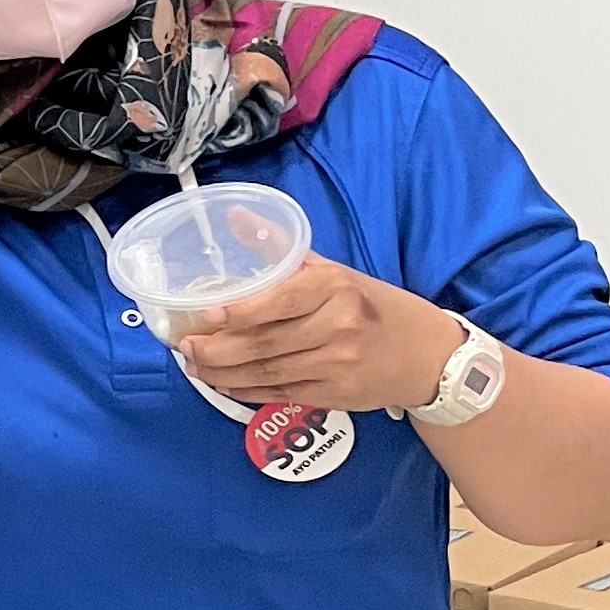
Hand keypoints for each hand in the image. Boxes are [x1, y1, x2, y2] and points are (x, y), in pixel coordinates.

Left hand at [175, 258, 461, 413]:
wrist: (425, 353)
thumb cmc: (369, 305)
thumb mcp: (332, 270)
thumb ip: (281, 247)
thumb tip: (237, 215)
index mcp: (335, 288)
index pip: (279, 301)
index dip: (239, 312)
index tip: (205, 316)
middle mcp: (338, 327)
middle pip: (264, 343)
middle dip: (216, 349)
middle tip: (185, 347)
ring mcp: (337, 365)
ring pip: (266, 373)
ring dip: (222, 373)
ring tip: (194, 366)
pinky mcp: (335, 395)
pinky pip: (279, 393)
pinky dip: (245, 390)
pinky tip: (222, 383)